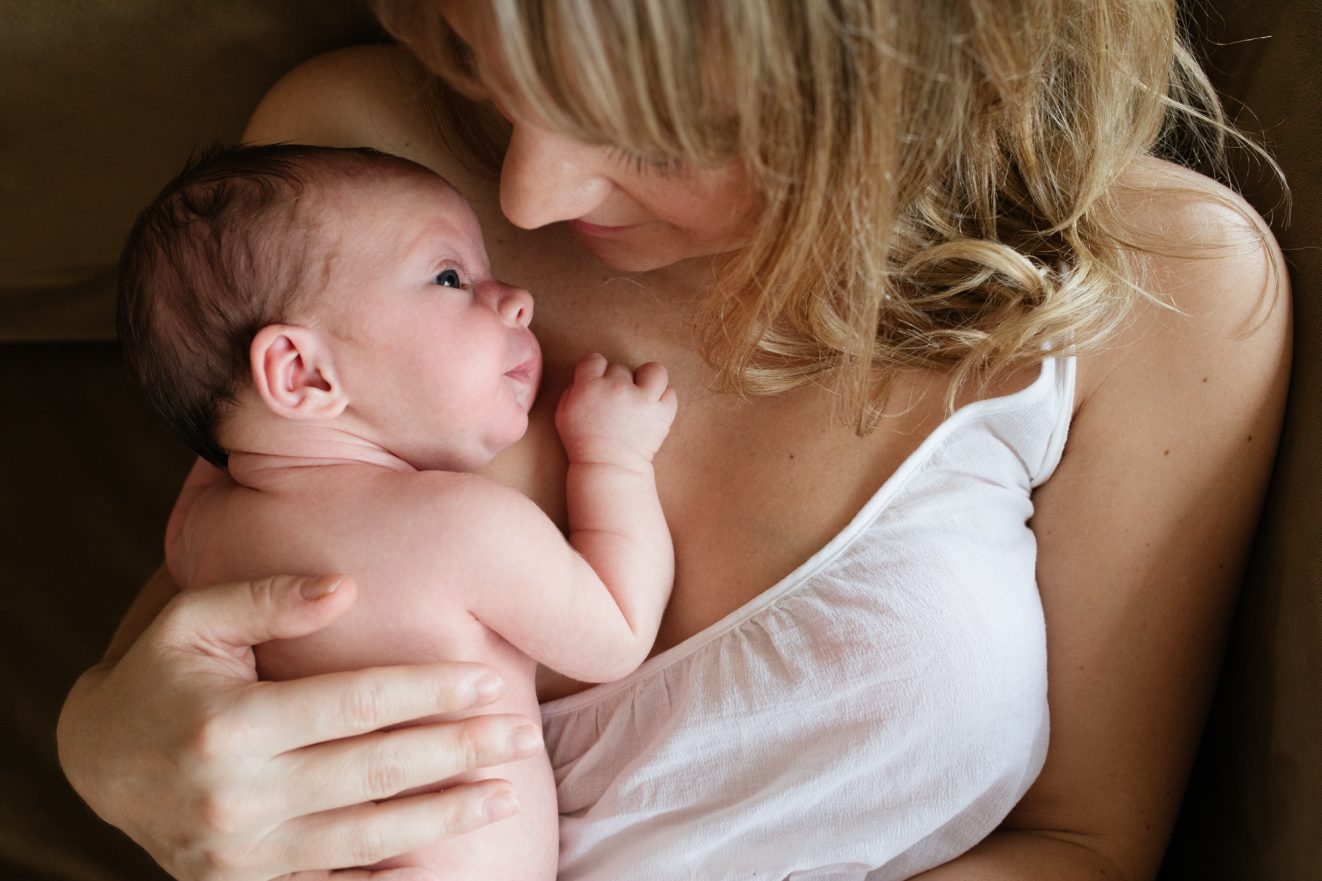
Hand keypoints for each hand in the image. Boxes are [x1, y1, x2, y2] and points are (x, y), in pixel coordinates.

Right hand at [57, 574, 540, 880]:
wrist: (96, 763)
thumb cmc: (159, 674)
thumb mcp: (192, 619)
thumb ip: (267, 597)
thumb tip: (348, 587)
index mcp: (231, 723)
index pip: (357, 703)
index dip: (430, 690)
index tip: (489, 679)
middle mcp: (237, 794)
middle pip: (375, 770)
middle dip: (457, 752)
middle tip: (522, 735)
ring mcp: (242, 851)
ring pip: (366, 834)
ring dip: (444, 815)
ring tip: (505, 794)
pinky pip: (332, 879)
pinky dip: (390, 870)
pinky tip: (443, 855)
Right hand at [555, 354, 677, 467]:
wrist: (607, 467)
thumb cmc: (583, 443)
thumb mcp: (563, 414)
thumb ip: (573, 390)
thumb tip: (587, 378)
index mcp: (589, 386)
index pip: (594, 359)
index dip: (597, 371)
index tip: (599, 385)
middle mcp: (616, 388)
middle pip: (621, 369)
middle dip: (618, 383)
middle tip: (617, 402)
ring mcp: (642, 400)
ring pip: (654, 371)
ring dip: (649, 380)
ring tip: (643, 394)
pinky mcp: (661, 413)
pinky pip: (671, 393)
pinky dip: (664, 399)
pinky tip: (654, 408)